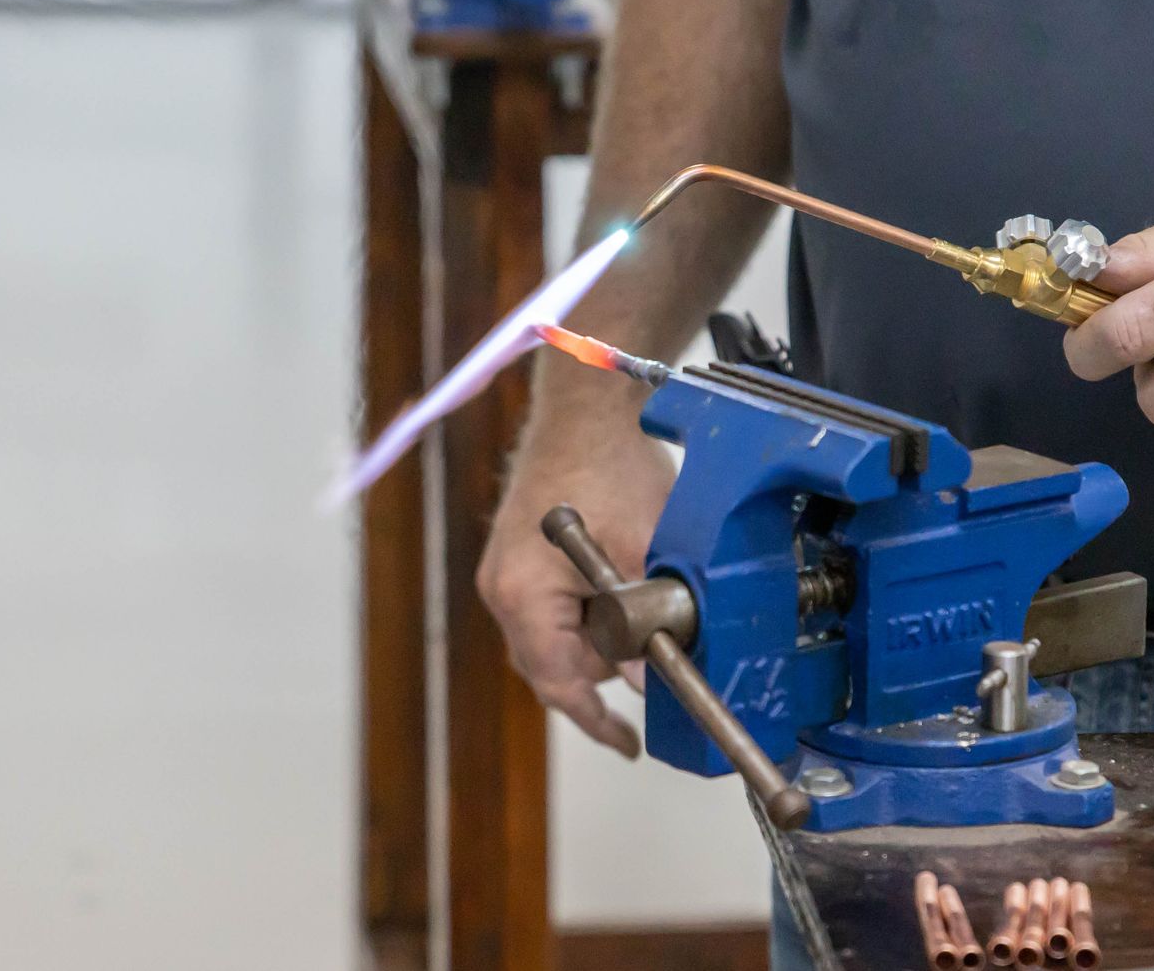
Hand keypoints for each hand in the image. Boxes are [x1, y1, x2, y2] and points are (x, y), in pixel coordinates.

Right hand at [477, 424, 675, 755]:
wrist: (588, 408)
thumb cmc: (610, 466)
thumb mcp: (644, 550)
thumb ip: (645, 622)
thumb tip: (652, 680)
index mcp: (522, 594)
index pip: (558, 682)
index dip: (595, 720)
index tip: (626, 744)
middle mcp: (502, 588)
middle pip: (551, 665)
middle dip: (602, 676)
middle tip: (647, 682)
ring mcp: (506, 573)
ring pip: (552, 639)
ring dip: (596, 642)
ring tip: (641, 622)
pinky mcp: (518, 558)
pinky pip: (549, 610)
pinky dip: (585, 616)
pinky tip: (619, 598)